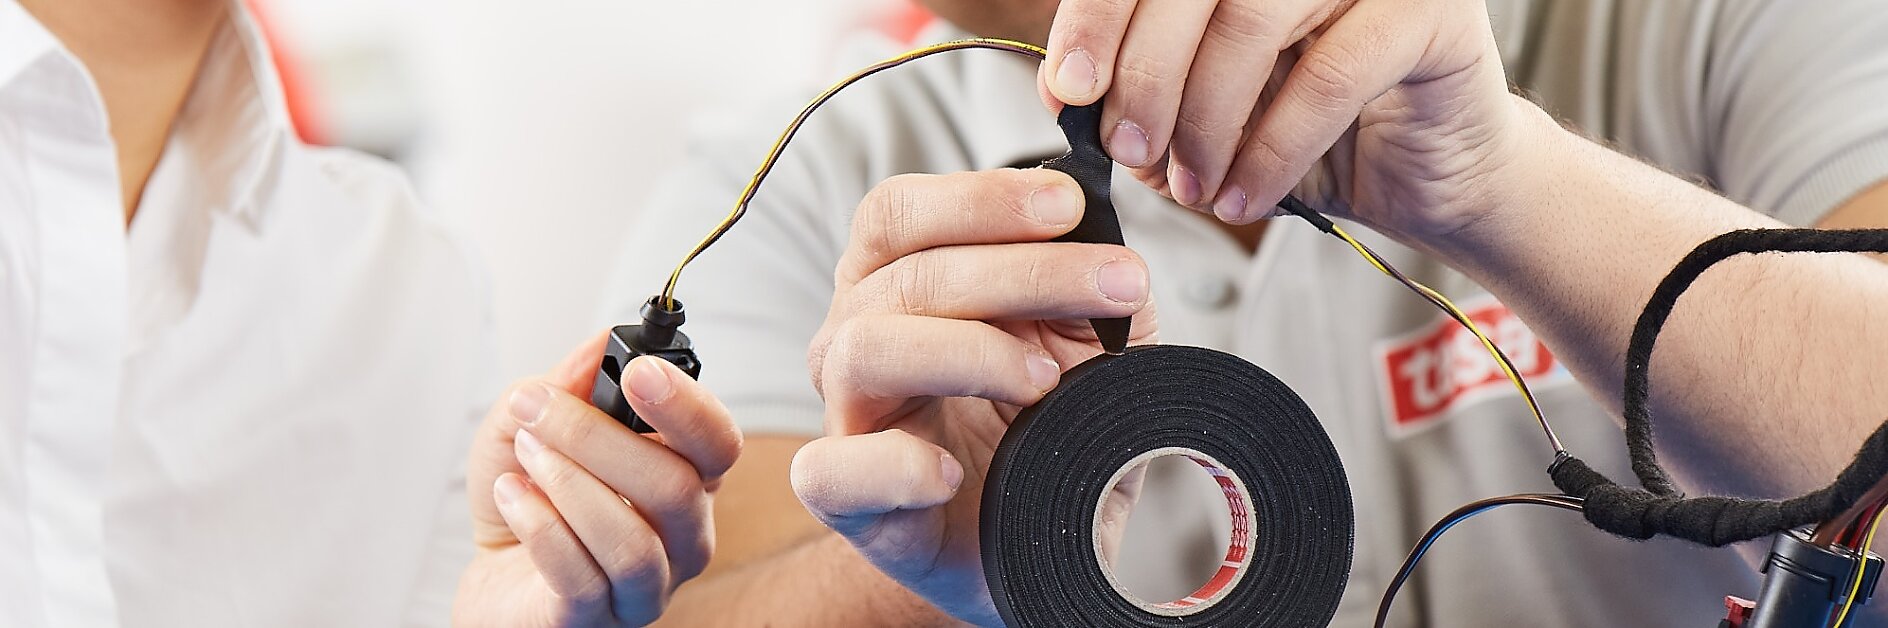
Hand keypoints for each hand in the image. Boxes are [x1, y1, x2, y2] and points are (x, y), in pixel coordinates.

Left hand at [454, 334, 741, 626]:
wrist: (492, 574)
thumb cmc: (526, 497)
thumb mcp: (531, 423)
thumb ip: (568, 382)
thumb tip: (601, 342)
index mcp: (686, 477)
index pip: (719, 443)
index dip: (687, 406)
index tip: (638, 372)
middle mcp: (682, 535)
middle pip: (675, 487)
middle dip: (594, 436)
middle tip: (535, 407)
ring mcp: (646, 586)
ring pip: (632, 540)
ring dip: (567, 484)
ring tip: (523, 456)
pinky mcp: (597, 620)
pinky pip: (583, 577)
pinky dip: (541, 526)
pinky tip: (512, 496)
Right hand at [791, 168, 1157, 624]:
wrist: (1028, 545)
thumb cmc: (1045, 433)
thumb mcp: (1085, 346)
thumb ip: (1091, 292)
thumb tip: (1107, 241)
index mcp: (894, 283)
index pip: (900, 212)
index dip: (981, 197)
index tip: (1071, 205)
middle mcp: (854, 337)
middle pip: (907, 274)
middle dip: (1025, 270)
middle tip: (1119, 284)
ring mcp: (845, 416)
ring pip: (869, 348)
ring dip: (971, 351)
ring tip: (1046, 379)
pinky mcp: (844, 499)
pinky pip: (835, 470)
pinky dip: (897, 466)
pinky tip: (952, 471)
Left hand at [1040, 0, 1534, 244]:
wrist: (1427, 179)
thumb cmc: (1314, 134)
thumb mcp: (1208, 111)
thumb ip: (1143, 89)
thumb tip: (1067, 90)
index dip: (1099, 17)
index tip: (1067, 87)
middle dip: (1145, 73)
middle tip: (1127, 146)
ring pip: (1252, 23)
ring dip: (1206, 119)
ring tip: (1193, 186)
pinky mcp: (1429, 12)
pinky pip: (1326, 80)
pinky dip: (1270, 150)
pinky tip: (1243, 199)